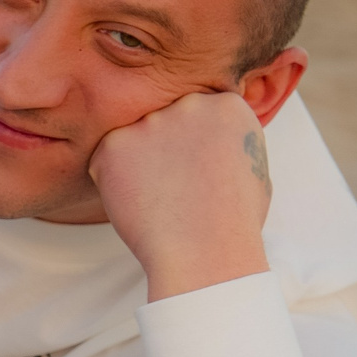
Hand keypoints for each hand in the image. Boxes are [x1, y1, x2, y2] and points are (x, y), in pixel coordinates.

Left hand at [88, 89, 272, 301]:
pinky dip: (113, 182)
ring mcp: (150, 121)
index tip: (199, 175)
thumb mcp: (251, 168)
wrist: (205, 253)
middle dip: (164, 152)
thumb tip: (212, 135)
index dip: (195, 149)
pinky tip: (139, 203)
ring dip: (139, 166)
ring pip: (133, 141)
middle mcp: (189, 103)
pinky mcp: (114, 143)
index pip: (198, 115)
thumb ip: (227, 139)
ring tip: (161, 200)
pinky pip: (105, 159)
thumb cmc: (232, 222)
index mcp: (227, 105)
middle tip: (175, 191)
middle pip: (164, 123)